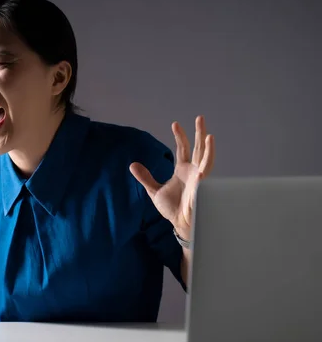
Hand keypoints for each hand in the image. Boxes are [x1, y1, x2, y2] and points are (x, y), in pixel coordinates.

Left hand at [130, 116, 214, 239]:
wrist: (179, 224)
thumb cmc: (171, 208)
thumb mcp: (154, 190)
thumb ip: (145, 177)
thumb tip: (132, 164)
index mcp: (182, 170)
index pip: (183, 149)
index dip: (180, 136)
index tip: (175, 123)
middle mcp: (192, 171)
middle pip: (198, 148)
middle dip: (199, 133)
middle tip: (200, 117)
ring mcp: (199, 178)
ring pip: (206, 158)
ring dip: (208, 147)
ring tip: (209, 135)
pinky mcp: (201, 188)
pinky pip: (205, 174)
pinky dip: (206, 165)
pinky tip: (206, 154)